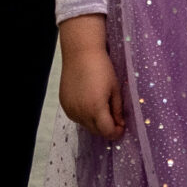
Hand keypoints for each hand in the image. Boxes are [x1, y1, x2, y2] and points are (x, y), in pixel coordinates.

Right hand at [57, 17, 125, 140]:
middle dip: (107, 129)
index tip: (122, 128)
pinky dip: (85, 116)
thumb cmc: (102, 68)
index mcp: (95, 109)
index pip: (107, 131)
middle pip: (96, 131)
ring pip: (85, 125)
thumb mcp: (115, 88)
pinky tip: (90, 105)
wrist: (80, 53)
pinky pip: (76, 117)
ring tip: (103, 109)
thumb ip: (117, 109)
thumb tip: (120, 123)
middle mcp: (81, 112)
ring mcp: (70, 109)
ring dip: (96, 123)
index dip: (116, 132)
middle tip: (116, 120)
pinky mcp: (64, 104)